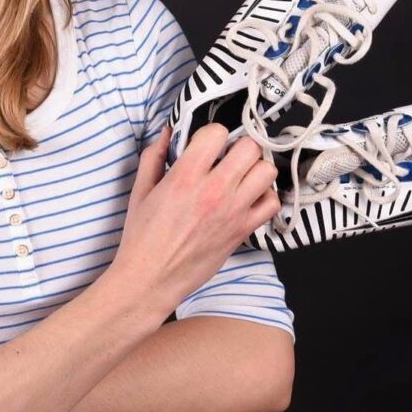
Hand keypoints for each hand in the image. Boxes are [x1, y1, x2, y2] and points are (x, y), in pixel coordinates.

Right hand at [112, 122, 280, 314]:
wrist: (151, 279)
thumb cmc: (142, 238)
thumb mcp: (140, 191)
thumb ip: (153, 157)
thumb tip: (167, 133)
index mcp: (184, 177)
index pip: (217, 133)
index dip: (212, 134)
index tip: (206, 144)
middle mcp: (213, 190)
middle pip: (250, 147)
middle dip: (239, 147)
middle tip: (228, 157)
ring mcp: (232, 211)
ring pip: (267, 171)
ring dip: (255, 169)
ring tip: (241, 176)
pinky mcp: (242, 230)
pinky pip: (272, 203)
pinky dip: (264, 197)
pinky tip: (248, 199)